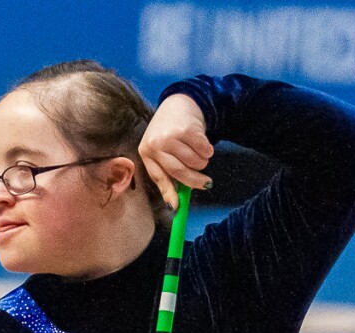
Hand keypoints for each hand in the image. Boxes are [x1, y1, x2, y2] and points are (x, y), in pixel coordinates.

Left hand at [139, 94, 213, 208]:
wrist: (179, 104)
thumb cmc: (171, 133)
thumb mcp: (163, 152)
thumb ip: (169, 174)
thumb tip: (175, 205)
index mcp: (146, 152)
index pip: (158, 177)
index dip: (168, 193)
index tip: (177, 207)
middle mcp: (155, 144)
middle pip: (179, 172)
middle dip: (195, 181)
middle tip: (206, 183)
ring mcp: (170, 136)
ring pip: (195, 162)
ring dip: (203, 162)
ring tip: (199, 153)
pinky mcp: (186, 129)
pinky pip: (204, 151)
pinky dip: (208, 151)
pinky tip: (203, 143)